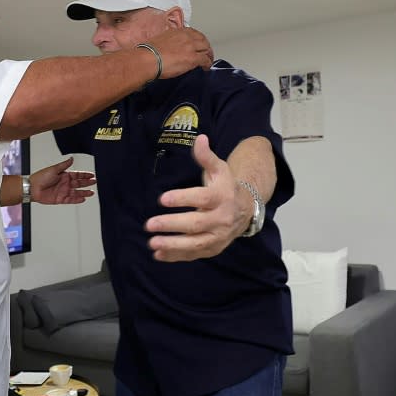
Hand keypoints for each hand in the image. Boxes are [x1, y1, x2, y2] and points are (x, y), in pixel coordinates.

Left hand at [30, 157, 95, 204]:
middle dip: (87, 183)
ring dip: (84, 192)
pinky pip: (71, 200)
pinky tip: (83, 199)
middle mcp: (64, 183)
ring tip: (91, 193)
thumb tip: (71, 158)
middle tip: (94, 182)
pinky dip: (77, 200)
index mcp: (63, 175)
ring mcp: (63, 191)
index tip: (91, 175)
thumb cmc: (40, 177)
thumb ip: (64, 165)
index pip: (77, 175)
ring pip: (76, 192)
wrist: (32, 188)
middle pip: (79, 183)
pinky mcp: (60, 199)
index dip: (84, 175)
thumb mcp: (54, 169)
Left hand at [145, 135, 250, 261]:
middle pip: (196, 224)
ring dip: (172, 245)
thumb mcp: (219, 169)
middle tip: (149, 224)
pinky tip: (158, 255)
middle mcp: (221, 219)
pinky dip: (176, 257)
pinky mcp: (213, 248)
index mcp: (221, 197)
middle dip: (172, 225)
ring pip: (195, 244)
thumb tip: (199, 138)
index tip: (162, 199)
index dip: (182, 198)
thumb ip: (207, 156)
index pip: (201, 198)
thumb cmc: (225, 186)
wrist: (246, 209)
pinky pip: (194, 255)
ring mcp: (217, 236)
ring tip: (151, 243)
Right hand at [146, 27, 213, 77]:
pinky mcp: (193, 58)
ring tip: (208, 60)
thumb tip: (167, 48)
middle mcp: (186, 37)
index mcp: (177, 31)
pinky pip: (205, 60)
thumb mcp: (159, 40)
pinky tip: (206, 67)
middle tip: (206, 52)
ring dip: (208, 54)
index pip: (193, 32)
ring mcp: (191, 47)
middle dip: (205, 46)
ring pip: (206, 48)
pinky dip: (208, 64)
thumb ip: (167, 42)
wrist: (148, 59)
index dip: (197, 39)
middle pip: (203, 40)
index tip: (197, 43)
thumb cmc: (149, 52)